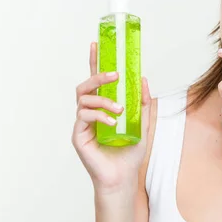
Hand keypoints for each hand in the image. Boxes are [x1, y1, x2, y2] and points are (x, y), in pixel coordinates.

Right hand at [71, 42, 152, 194]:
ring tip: (120, 109)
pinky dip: (100, 116)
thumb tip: (143, 79)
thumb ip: (142, 103)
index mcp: (102, 108)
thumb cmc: (130, 153)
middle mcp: (89, 113)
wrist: (124, 177)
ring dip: (103, 100)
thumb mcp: (142, 124)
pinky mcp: (78, 136)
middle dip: (97, 76)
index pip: (96, 81)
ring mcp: (82, 124)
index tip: (97, 44)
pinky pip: (84, 117)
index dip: (95, 62)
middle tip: (114, 75)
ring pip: (84, 99)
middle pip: (85, 86)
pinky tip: (113, 123)